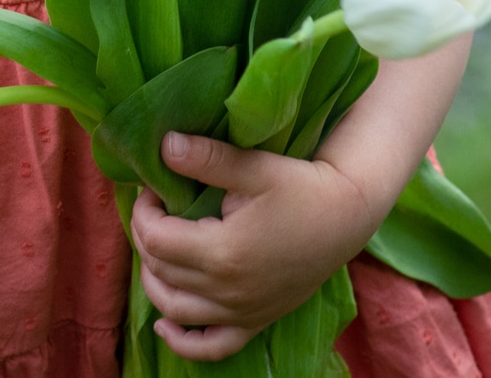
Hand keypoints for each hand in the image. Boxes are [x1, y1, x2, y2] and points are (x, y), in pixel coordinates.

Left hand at [128, 132, 383, 361]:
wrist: (347, 217)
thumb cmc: (302, 188)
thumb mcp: (255, 167)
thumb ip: (207, 158)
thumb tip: (164, 145)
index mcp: (222, 252)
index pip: (155, 238)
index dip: (143, 211)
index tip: (153, 189)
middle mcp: (227, 291)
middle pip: (160, 270)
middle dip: (146, 237)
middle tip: (155, 209)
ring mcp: (241, 312)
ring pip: (175, 309)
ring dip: (153, 281)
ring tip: (155, 248)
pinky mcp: (256, 321)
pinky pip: (212, 347)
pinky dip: (184, 342)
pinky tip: (166, 326)